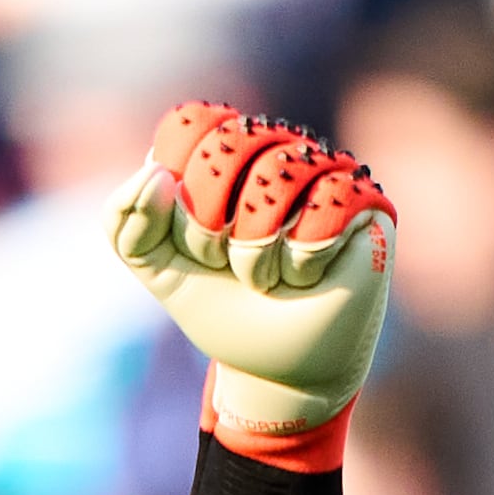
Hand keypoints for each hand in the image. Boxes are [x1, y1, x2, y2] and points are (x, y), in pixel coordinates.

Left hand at [110, 105, 392, 443]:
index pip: (190, 127)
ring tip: (264, 281)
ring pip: (278, 176)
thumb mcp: (160, 270)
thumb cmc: (225, 309)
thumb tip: (153, 174)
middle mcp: (274, 149)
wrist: (278, 367)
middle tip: (222, 264)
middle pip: (230, 144)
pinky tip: (305, 278)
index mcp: (224, 153)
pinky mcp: (366, 200)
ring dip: (256, 252)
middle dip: (210, 223)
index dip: (181, 187)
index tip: (190, 239)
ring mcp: (323, 169)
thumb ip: (126, 224)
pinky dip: (303, 256)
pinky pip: (327, 204)